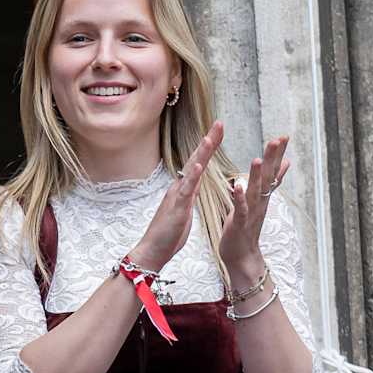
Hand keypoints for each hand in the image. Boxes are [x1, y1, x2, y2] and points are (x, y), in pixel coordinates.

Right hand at [128, 121, 223, 269]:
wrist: (153, 250)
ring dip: (201, 153)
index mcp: (184, 188)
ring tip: (211, 137)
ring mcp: (178, 196)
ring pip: (191, 170)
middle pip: (197, 159)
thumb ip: (189, 196)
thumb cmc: (168, 234)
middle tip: (219, 122)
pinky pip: (186, 190)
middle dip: (209, 141)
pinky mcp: (177, 208)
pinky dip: (193, 177)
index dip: (209, 146)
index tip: (219, 130)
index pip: (199, 162)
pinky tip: (200, 165)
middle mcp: (180, 187)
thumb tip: (194, 185)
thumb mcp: (184, 210)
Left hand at [219, 136, 290, 272]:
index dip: (278, 154)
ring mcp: (251, 212)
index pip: (272, 171)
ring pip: (255, 191)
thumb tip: (285, 164)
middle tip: (279, 139)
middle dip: (273, 158)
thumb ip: (271, 181)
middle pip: (268, 177)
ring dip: (257, 175)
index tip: (284, 136)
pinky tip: (238, 185)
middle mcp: (260, 201)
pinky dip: (240, 197)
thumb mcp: (260, 200)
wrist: (242, 255)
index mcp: (262, 195)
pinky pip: (241, 209)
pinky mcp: (240, 223)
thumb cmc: (248, 226)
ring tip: (258, 159)